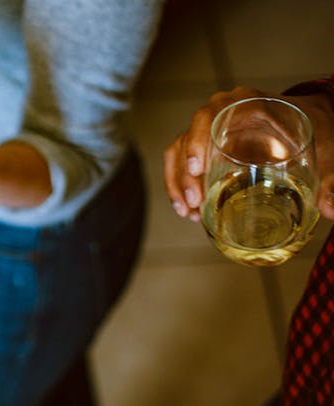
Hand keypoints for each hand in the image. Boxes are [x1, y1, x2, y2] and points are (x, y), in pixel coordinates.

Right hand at [164, 86, 333, 220]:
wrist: (310, 123)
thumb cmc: (314, 129)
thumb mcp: (325, 149)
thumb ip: (331, 179)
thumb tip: (331, 210)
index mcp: (248, 104)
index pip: (211, 115)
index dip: (198, 141)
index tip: (197, 169)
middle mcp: (222, 113)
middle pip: (188, 137)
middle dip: (184, 172)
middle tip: (196, 201)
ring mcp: (210, 131)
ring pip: (178, 152)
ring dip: (177, 183)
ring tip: (188, 212)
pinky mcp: (206, 148)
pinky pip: (181, 163)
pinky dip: (179, 186)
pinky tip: (187, 210)